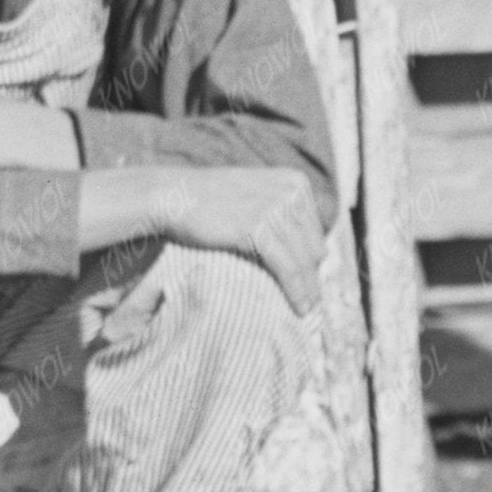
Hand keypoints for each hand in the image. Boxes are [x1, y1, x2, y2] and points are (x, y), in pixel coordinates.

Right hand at [193, 163, 332, 312]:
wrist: (173, 196)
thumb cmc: (211, 202)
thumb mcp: (257, 196)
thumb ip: (284, 213)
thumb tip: (319, 252)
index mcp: (295, 182)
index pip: (317, 231)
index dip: (313, 259)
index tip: (310, 281)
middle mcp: (290, 191)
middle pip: (315, 247)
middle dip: (312, 275)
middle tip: (311, 300)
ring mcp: (275, 208)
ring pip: (304, 261)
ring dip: (308, 289)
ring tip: (308, 310)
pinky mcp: (259, 228)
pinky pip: (288, 268)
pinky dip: (296, 291)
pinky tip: (300, 308)